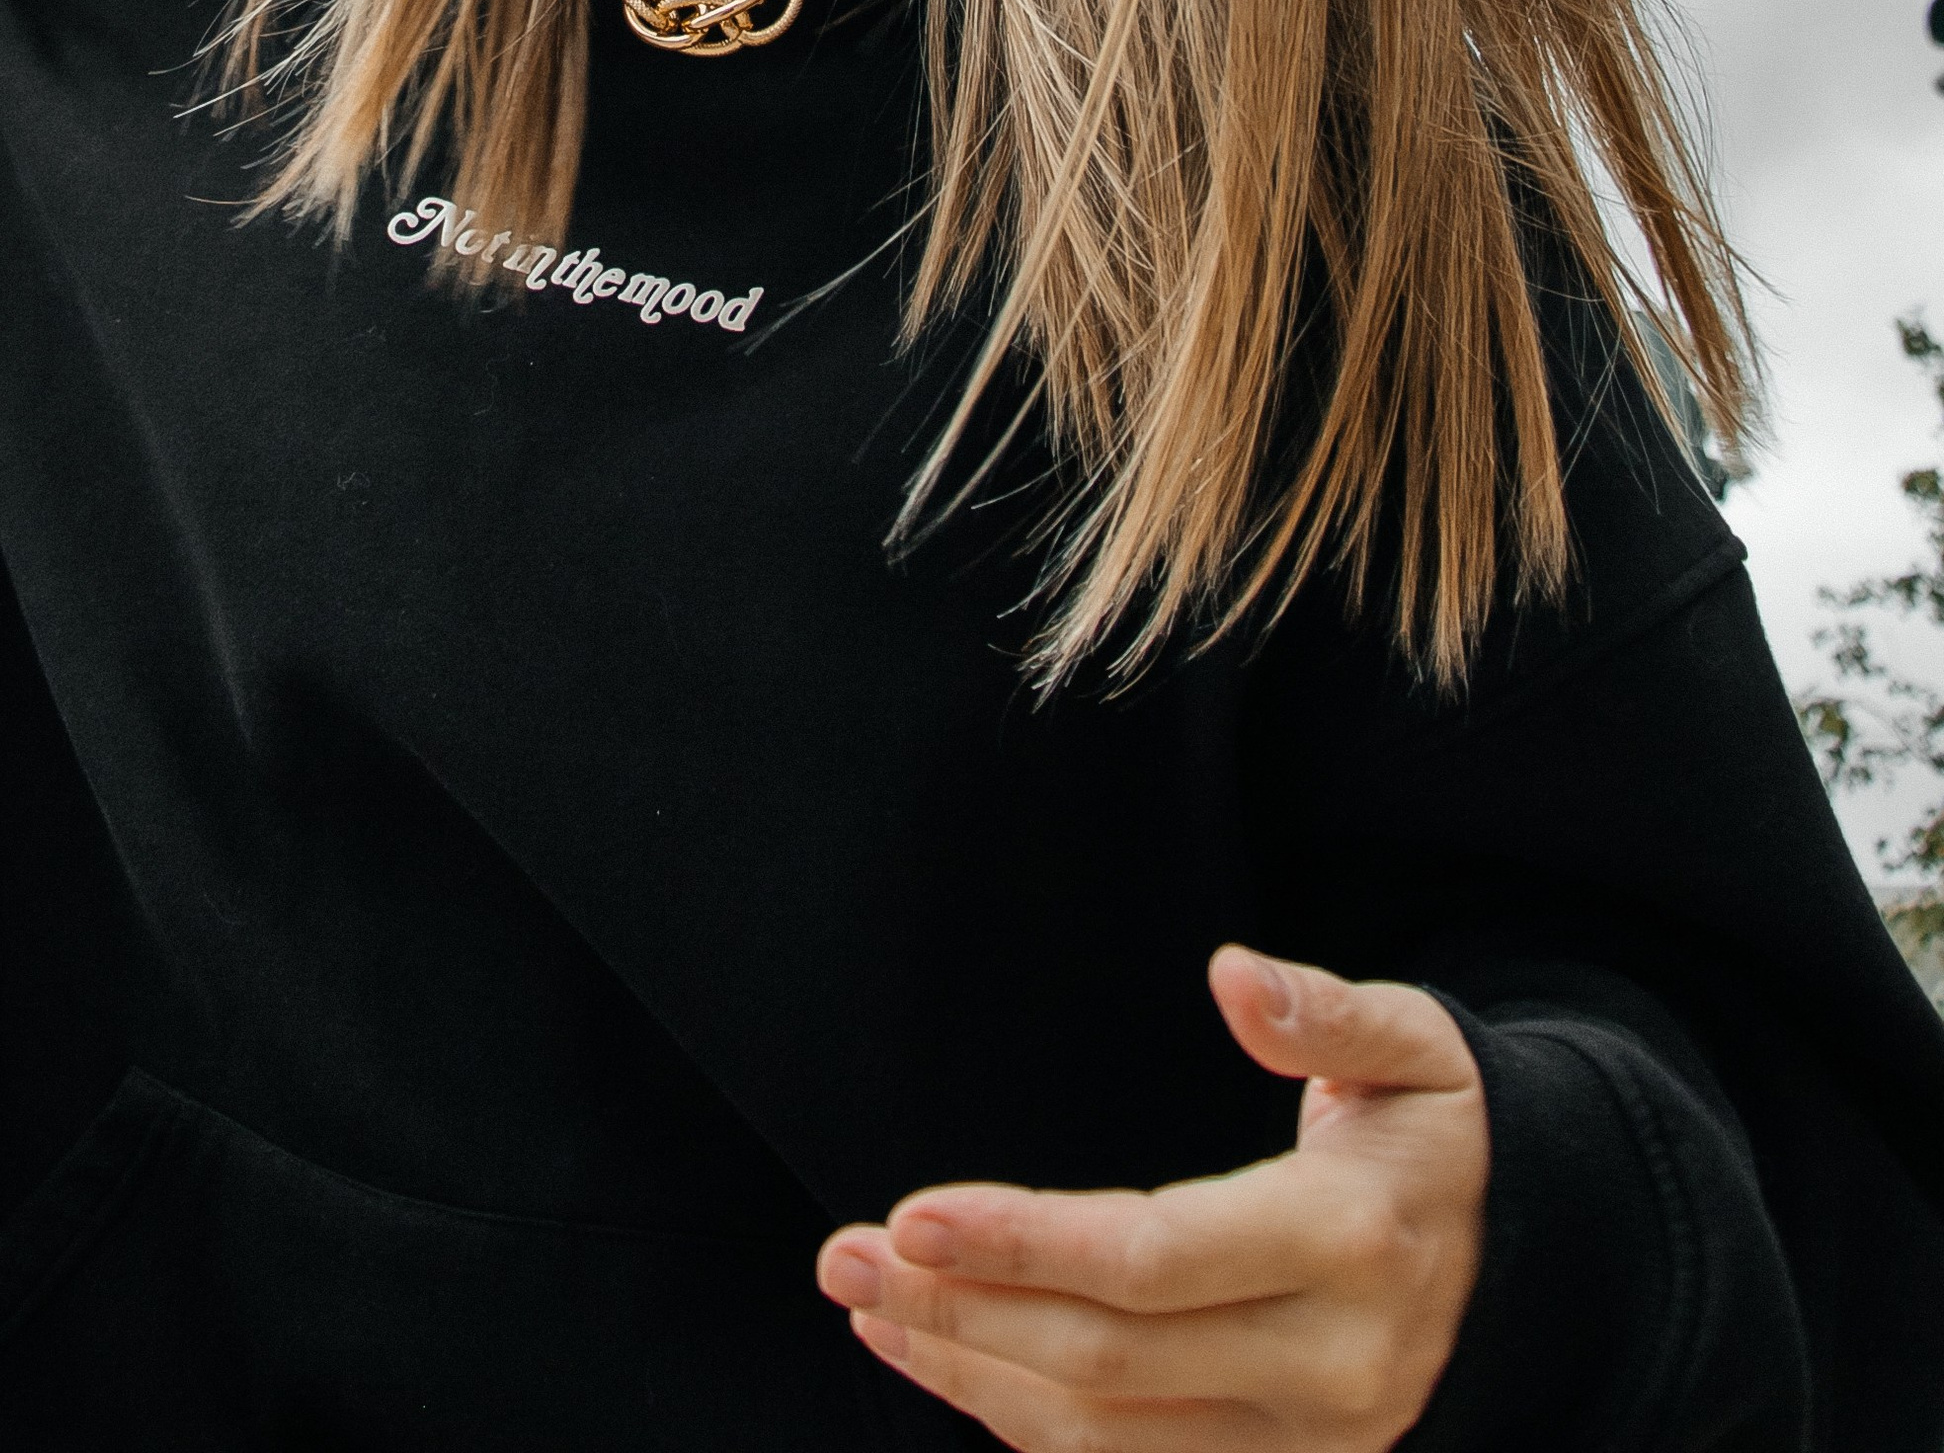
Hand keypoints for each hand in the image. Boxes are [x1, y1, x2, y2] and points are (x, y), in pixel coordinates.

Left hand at [815, 948, 1487, 1448]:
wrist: (1538, 1258)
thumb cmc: (1444, 1127)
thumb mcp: (1417, 1046)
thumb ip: (1324, 1014)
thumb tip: (1233, 974)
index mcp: (1352, 1242)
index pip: (1157, 1258)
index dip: (1027, 1244)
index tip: (910, 1214)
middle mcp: (1333, 1366)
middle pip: (1110, 1362)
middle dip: (962, 1313)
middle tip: (842, 1259)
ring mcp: (1314, 1443)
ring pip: (1110, 1441)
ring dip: (974, 1376)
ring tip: (870, 1311)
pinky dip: (1031, 1426)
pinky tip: (955, 1362)